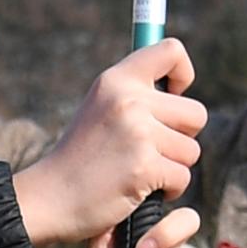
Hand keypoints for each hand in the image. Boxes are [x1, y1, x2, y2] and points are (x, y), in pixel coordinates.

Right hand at [15, 41, 205, 247]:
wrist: (50, 197)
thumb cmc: (81, 156)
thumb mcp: (101, 108)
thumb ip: (136, 94)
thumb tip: (178, 87)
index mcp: (116, 79)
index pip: (172, 50)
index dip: (183, 74)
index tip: (172, 97)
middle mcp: (128, 100)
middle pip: (196, 114)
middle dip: (182, 137)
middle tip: (150, 149)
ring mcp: (137, 133)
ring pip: (191, 150)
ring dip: (173, 167)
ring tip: (138, 170)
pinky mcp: (145, 166)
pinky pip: (183, 177)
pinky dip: (168, 189)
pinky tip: (139, 189)